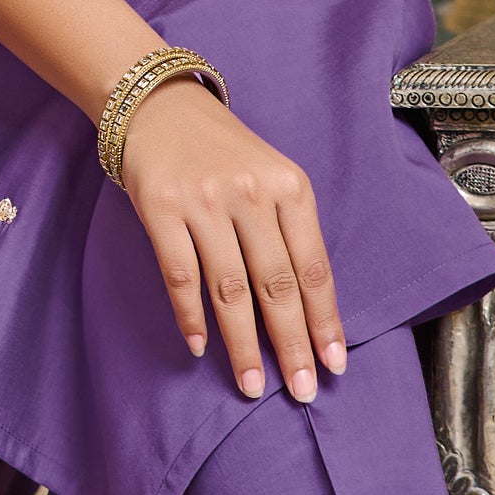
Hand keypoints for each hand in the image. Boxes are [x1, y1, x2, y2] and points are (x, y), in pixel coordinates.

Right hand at [117, 77, 345, 403]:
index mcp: (289, 187)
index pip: (313, 267)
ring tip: (253, 384)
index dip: (325, 320)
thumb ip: (289, 232)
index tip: (334, 364)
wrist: (160, 105)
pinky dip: (191, 315)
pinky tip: (201, 346)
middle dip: (292, 344)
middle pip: (277, 285)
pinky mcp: (160, 207)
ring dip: (243, 344)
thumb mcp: (271, 177)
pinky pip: (180, 274)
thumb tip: (308, 311)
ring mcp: (204, 201)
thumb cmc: (224, 152)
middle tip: (302, 389)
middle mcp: (251, 193)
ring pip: (229, 288)